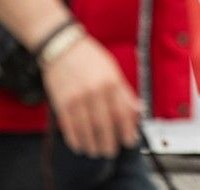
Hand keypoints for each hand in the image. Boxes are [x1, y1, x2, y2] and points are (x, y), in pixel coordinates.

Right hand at [42, 36, 140, 157]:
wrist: (62, 46)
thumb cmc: (90, 57)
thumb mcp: (112, 70)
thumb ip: (124, 91)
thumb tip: (137, 110)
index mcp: (112, 81)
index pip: (123, 111)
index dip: (128, 129)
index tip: (130, 141)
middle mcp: (96, 91)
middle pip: (105, 124)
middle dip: (110, 142)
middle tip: (111, 151)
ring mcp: (77, 97)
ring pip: (87, 128)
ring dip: (92, 144)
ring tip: (96, 151)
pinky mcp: (61, 102)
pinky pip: (69, 126)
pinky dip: (75, 139)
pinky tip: (80, 145)